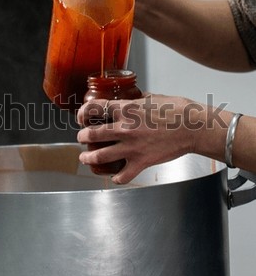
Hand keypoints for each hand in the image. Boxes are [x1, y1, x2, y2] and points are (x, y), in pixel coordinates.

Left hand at [77, 94, 195, 183]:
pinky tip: (114, 176)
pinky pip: (122, 176)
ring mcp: (131, 147)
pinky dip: (116, 178)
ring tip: (85, 158)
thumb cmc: (178, 110)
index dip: (82, 113)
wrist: (194, 128)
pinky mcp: (141, 162)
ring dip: (88, 158)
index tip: (81, 117)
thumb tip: (131, 98)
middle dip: (82, 137)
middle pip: (91, 134)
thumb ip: (137, 99)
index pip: (93, 108)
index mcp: (126, 109)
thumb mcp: (153, 97)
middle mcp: (124, 128)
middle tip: (82, 138)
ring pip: (99, 156)